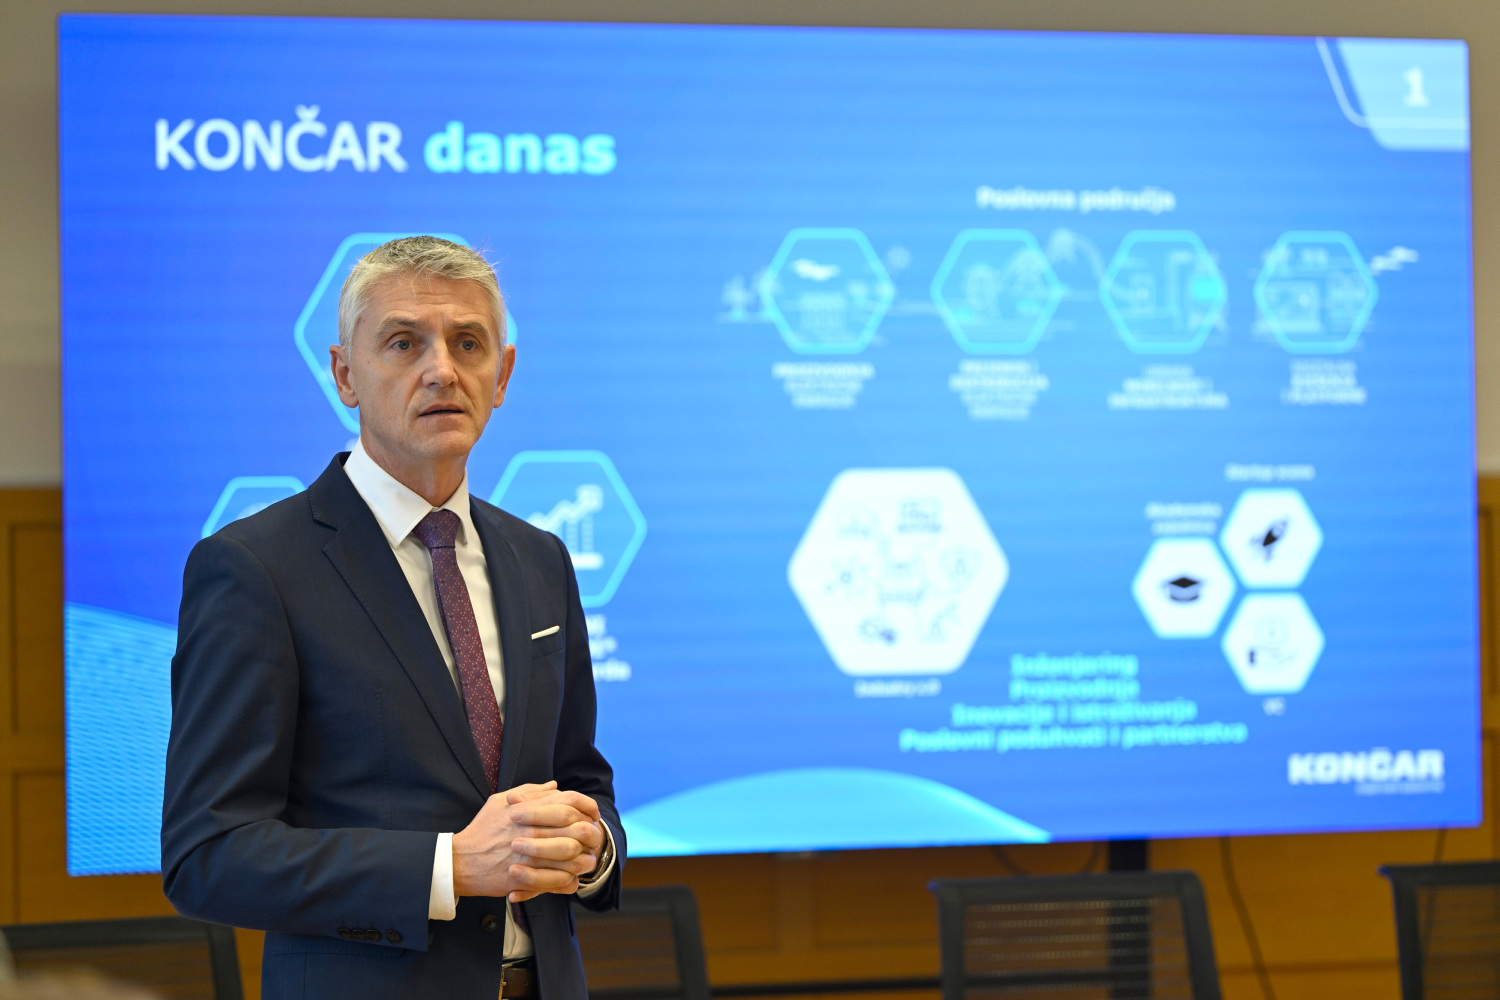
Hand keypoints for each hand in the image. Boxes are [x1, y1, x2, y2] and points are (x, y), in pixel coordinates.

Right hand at [451, 781, 602, 899]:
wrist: (461, 861)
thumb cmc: (481, 829)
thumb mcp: (500, 802)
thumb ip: (529, 792)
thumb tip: (555, 785)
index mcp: (529, 810)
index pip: (570, 802)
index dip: (586, 807)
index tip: (591, 815)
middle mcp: (533, 830)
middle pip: (577, 828)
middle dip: (590, 833)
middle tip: (593, 838)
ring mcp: (532, 855)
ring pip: (573, 856)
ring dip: (584, 858)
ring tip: (586, 859)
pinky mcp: (528, 878)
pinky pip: (560, 880)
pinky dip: (571, 880)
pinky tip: (573, 878)